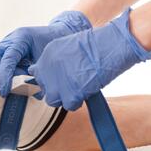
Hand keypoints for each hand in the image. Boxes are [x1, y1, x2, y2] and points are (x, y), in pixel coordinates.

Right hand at [0, 11, 91, 96]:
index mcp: (21, 38)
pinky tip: (27, 72)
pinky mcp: (10, 51)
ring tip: (28, 74)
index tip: (5, 92)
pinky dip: (14, 72)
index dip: (5, 77)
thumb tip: (37, 94)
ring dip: (9, 73)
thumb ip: (40, 72)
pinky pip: (4, 64)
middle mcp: (11, 40)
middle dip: (2, 73)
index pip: (7, 59)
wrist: (61, 32)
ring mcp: (9, 44)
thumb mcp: (49, 56)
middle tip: (22, 77)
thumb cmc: (57, 43)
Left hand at [28, 8, 150, 110]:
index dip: (51, 79)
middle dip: (57, 90)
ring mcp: (59, 81)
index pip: (38, 74)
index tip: (62, 80)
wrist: (112, 45)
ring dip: (66, 98)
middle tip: (73, 85)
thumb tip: (54, 74)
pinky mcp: (71, 93)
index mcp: (48, 54)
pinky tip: (87, 91)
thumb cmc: (99, 44)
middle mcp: (49, 68)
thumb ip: (58, 59)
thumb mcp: (71, 46)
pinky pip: (69, 106)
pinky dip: (78, 102)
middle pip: (44, 89)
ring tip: (80, 89)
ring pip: (53, 100)